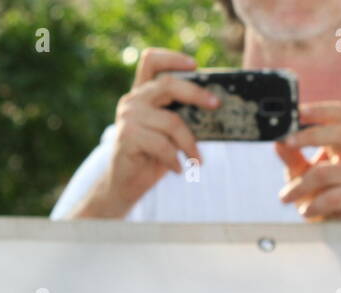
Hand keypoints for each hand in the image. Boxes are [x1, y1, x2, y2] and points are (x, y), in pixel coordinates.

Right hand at [70, 49, 218, 218]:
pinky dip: (174, 159)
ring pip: (171, 121)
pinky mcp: (128, 136)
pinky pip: (162, 144)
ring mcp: (128, 117)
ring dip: (189, 144)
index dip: (172, 58)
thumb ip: (180, 115)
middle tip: (216, 105)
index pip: (151, 61)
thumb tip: (213, 106)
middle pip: (167, 84)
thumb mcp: (168, 134)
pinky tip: (177, 169)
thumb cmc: (151, 159)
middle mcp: (132, 101)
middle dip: (195, 93)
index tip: (194, 65)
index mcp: (142, 95)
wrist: (125, 185)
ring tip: (196, 160)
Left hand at [275, 102, 340, 221]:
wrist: (333, 223)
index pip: (339, 115)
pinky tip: (305, 211)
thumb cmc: (318, 192)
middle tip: (286, 142)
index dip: (321, 109)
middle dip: (309, 136)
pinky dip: (314, 205)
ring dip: (299, 186)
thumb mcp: (300, 171)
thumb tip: (278, 141)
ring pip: (326, 172)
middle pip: (339, 133)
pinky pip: (333, 198)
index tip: (298, 111)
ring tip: (285, 197)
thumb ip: (291, 156)